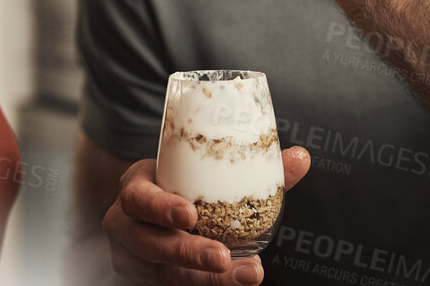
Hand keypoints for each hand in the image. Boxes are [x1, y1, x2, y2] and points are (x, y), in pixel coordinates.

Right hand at [103, 148, 311, 284]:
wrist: (150, 215)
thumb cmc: (179, 188)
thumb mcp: (198, 174)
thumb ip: (249, 169)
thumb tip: (301, 157)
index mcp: (135, 191)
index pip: (137, 199)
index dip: (160, 207)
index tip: (190, 213)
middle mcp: (128, 228)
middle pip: (150, 245)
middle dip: (188, 253)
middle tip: (222, 257)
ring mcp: (136, 259)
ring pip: (166, 275)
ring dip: (208, 279)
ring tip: (249, 274)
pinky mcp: (151, 279)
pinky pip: (176, 285)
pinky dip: (210, 284)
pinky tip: (241, 278)